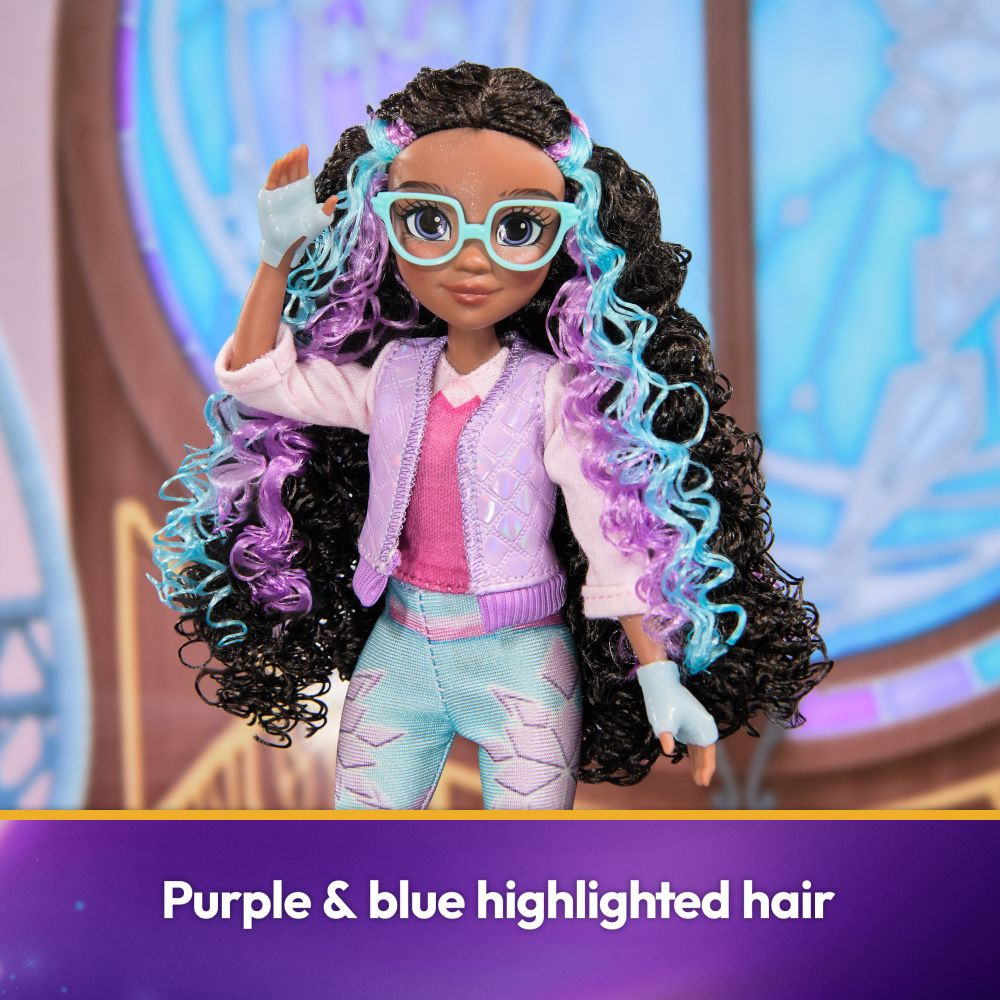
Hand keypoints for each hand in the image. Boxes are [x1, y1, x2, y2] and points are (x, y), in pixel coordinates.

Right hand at [258, 145, 338, 268]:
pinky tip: (279, 163)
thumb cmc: (304, 234)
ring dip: (285, 163)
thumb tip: (336, 198)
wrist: (287, 245)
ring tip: (289, 155)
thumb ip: (327, 209)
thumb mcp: (319, 221)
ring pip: (282, 173)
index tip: (304, 148)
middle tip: (299, 149)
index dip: (303, 160)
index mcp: (303, 191)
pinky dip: (275, 172)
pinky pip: (272, 182)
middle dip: (295, 158)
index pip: (302, 171)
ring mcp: (279, 192)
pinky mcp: (268, 197)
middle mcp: (291, 189)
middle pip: (292, 169)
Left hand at [636, 660, 717, 787]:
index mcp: (703, 725)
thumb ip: (666, 736)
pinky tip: (692, 765)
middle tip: (700, 783)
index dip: (707, 767)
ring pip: (701, 748)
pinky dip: (693, 755)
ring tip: (697, 779)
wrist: (661, 682)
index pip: (708, 751)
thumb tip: (668, 749)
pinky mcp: (689, 724)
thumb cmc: (664, 700)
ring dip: (699, 762)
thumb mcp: (663, 720)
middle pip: (706, 751)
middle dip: (704, 767)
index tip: (703, 781)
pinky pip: (694, 744)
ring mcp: (696, 724)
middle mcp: (703, 725)